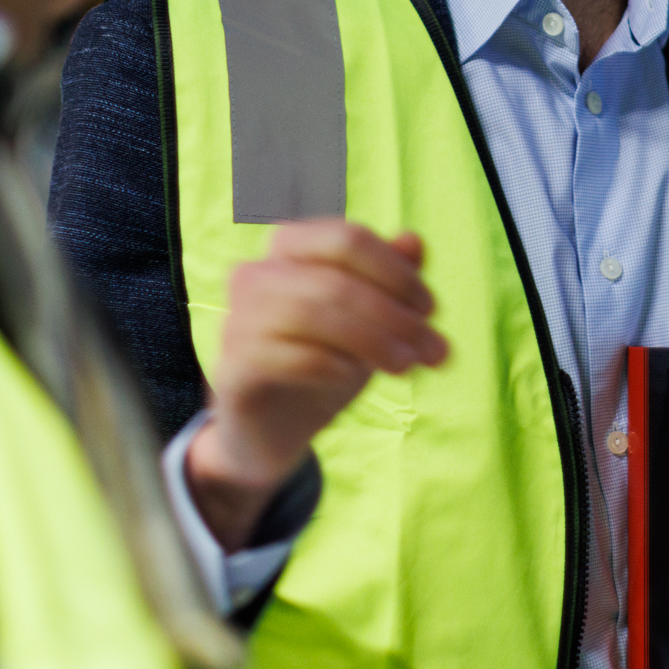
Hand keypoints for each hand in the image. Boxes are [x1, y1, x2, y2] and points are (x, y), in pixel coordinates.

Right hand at [186, 220, 446, 547]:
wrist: (273, 430)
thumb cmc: (324, 359)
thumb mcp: (367, 318)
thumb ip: (389, 278)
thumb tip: (414, 242)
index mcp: (289, 248)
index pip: (347, 239)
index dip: (397, 271)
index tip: (430, 310)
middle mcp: (256, 275)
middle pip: (337, 280)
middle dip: (395, 315)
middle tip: (433, 349)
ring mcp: (238, 319)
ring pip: (315, 315)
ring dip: (373, 341)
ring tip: (405, 366)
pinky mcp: (235, 367)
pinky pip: (295, 356)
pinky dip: (337, 365)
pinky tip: (354, 377)